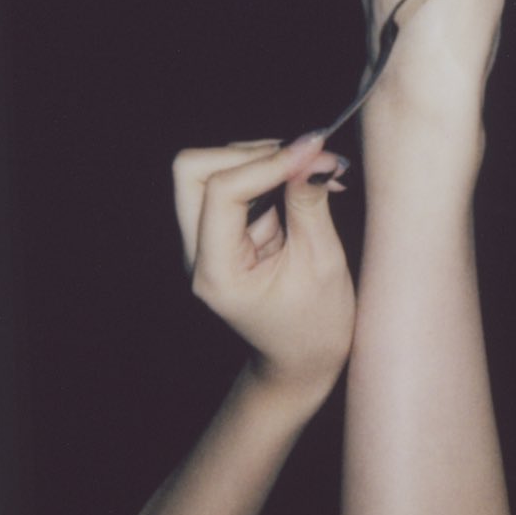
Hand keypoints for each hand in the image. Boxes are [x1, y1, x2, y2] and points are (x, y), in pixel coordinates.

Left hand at [172, 133, 355, 400]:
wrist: (301, 364)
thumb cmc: (314, 329)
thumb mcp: (322, 264)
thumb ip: (310, 205)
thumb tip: (313, 155)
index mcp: (216, 271)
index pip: (223, 191)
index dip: (269, 161)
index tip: (316, 150)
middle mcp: (199, 254)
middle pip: (193, 172)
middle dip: (247, 154)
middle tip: (299, 160)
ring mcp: (206, 243)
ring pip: (210, 172)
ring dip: (261, 161)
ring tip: (312, 174)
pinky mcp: (224, 234)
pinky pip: (233, 185)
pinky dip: (268, 174)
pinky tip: (305, 185)